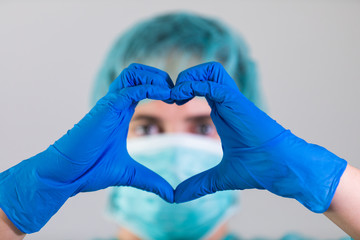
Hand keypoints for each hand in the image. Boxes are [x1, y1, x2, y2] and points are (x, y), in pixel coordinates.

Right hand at [0, 63, 174, 232]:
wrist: (66, 175)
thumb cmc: (90, 170)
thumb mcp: (129, 174)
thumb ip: (151, 180)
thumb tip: (170, 195)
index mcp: (121, 113)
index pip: (142, 86)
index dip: (161, 88)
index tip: (178, 102)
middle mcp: (116, 104)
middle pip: (138, 73)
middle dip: (160, 77)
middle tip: (177, 93)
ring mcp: (109, 104)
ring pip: (132, 74)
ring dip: (155, 77)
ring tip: (170, 92)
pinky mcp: (105, 108)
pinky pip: (130, 89)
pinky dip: (150, 88)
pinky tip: (165, 96)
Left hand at [172, 62, 346, 212]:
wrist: (283, 169)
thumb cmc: (259, 169)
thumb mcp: (219, 177)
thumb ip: (198, 184)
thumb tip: (177, 197)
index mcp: (223, 113)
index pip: (203, 87)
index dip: (185, 89)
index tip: (171, 105)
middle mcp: (228, 103)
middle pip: (207, 71)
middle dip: (186, 77)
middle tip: (173, 97)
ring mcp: (234, 102)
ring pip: (212, 71)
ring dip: (190, 77)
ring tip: (177, 95)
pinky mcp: (239, 104)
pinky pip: (215, 85)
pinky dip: (196, 86)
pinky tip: (181, 98)